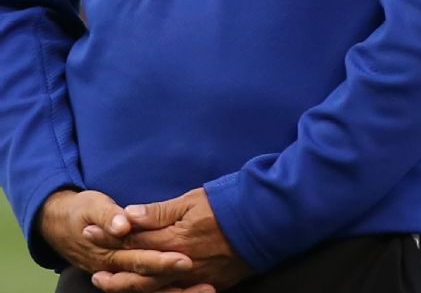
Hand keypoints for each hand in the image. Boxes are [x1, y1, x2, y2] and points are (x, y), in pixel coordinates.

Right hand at [37, 189, 198, 291]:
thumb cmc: (82, 212)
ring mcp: (121, 275)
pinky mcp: (128, 275)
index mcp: (109, 253)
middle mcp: (116, 269)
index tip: (186, 260)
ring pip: (151, 290)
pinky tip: (197, 289)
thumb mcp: (94, 207)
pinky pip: (150, 289)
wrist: (61, 225)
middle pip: (148, 280)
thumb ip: (109, 216)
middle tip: (206, 279)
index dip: (161, 262)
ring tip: (210, 290)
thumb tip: (123, 225)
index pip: (139, 259)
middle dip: (176, 280)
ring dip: (179, 291)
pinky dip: (171, 291)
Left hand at [80, 188, 250, 292]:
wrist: (269, 221)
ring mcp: (192, 278)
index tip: (89, 231)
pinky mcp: (207, 284)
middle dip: (112, 268)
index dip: (110, 236)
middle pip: (137, 270)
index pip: (133, 240)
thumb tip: (128, 215)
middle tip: (92, 268)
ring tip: (107, 285)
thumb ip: (160, 211)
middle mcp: (178, 264)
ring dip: (127, 286)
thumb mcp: (195, 199)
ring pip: (151, 288)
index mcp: (174, 240)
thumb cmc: (232, 203)